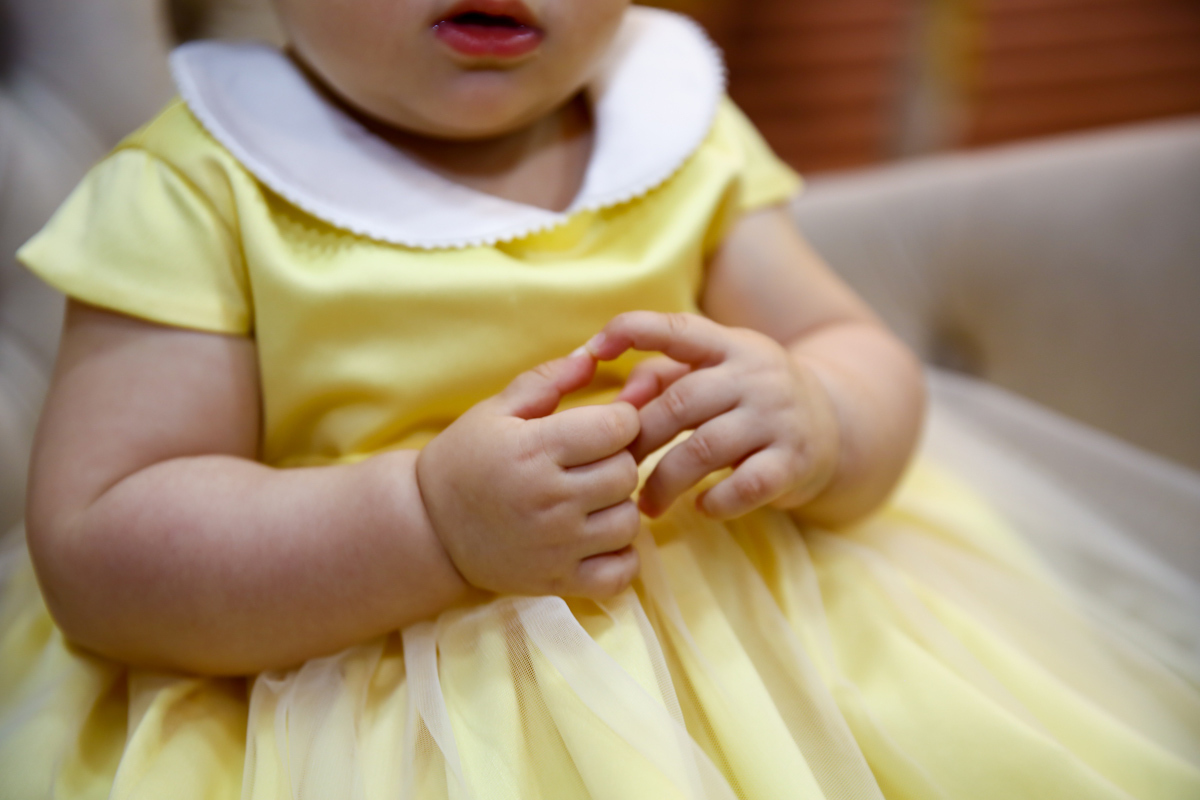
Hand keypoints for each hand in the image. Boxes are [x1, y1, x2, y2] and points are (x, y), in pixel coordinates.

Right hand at [415, 350, 641, 597]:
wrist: (428, 528)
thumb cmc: (464, 460)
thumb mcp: (496, 410)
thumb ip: (548, 380)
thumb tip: (594, 355)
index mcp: (534, 450)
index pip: (617, 428)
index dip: (618, 420)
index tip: (600, 425)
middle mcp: (550, 500)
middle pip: (627, 472)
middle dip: (618, 460)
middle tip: (592, 462)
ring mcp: (557, 546)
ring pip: (629, 520)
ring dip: (618, 506)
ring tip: (593, 499)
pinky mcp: (559, 581)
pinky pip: (621, 572)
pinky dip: (620, 556)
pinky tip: (598, 537)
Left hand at [587, 312, 840, 519]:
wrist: (838, 427)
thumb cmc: (752, 401)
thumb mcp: (717, 374)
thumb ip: (663, 376)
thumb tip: (619, 400)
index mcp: (730, 346)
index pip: (678, 328)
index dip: (632, 331)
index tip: (593, 350)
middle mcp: (756, 375)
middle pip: (680, 403)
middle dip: (638, 439)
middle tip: (613, 468)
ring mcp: (777, 418)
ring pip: (704, 449)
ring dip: (664, 481)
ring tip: (646, 503)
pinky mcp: (794, 461)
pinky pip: (744, 486)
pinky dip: (714, 501)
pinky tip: (700, 506)